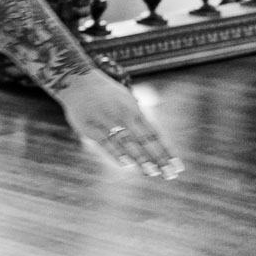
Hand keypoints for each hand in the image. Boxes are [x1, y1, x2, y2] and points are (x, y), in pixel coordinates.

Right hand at [59, 69, 181, 178]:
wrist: (78, 82)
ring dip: (141, 158)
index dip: (166, 151)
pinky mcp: (90, 127)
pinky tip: (126, 163)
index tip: (177, 166)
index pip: (154, 134)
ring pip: (127, 142)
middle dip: (158, 158)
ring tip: (152, 172)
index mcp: (134, 109)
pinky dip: (116, 152)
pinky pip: (106, 142)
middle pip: (144, 140)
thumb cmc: (107, 96)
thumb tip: (155, 140)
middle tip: (169, 174)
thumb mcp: (127, 101)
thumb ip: (139, 120)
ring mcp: (106, 120)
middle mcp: (123, 114)